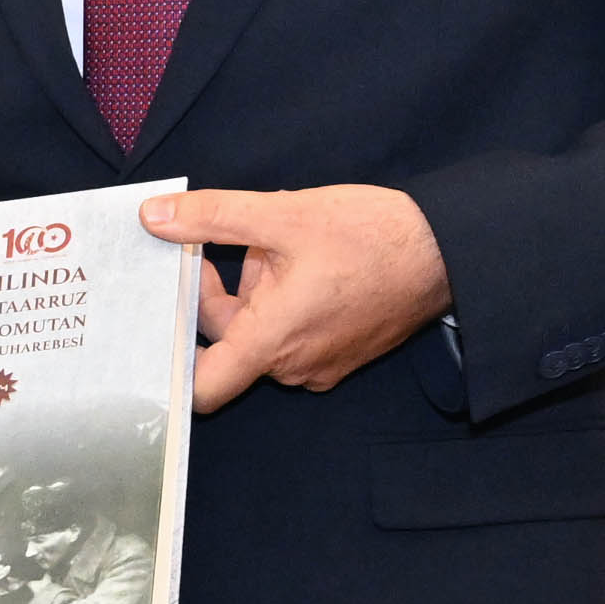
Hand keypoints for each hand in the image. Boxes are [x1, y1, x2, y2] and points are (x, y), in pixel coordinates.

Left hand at [143, 184, 448, 410]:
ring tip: (279, 244)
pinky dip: (286, 300)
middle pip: (226, 343)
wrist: (452, 249)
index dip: (171, 363)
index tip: (160, 322)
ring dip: (256, 290)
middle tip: (230, 244)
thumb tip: (152, 218)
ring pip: (261, 332)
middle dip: (219, 292)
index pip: (202, 388)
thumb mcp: (283, 214)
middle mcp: (294, 366)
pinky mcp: (342, 353)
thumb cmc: (373, 235)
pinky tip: (304, 259)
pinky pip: (293, 333)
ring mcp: (321, 363)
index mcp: (272, 341)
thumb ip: (212, 219)